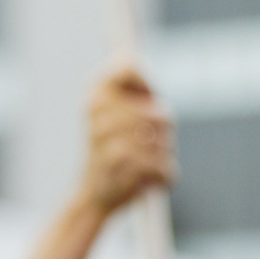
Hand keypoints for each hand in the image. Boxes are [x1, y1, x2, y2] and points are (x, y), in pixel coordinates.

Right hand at [77, 67, 174, 218]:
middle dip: (161, 134)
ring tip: (141, 164)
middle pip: (161, 113)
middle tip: (142, 146)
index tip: (142, 103)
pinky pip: (166, 166)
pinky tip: (147, 180)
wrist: (93, 195)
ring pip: (165, 141)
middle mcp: (99, 114)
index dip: (146, 88)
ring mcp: (109, 140)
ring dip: (161, 156)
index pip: (130, 67)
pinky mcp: (123, 166)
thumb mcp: (113, 111)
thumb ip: (128, 85)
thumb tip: (135, 63)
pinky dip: (163, 177)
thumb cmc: (111, 149)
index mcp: (95, 95)